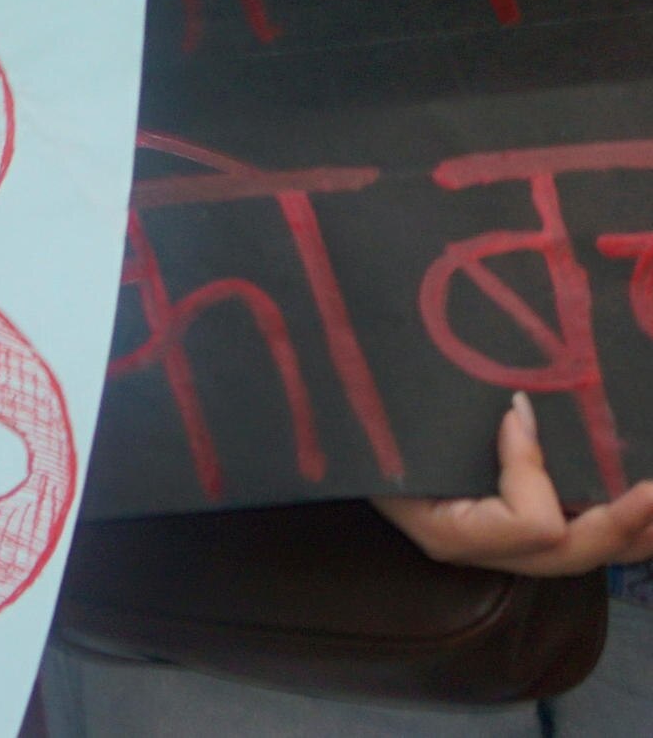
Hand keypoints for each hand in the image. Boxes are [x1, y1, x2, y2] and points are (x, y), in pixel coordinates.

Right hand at [374, 401, 652, 577]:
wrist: (344, 436)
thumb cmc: (360, 425)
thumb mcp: (391, 426)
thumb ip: (446, 418)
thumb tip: (521, 408)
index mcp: (448, 532)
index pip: (530, 526)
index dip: (535, 473)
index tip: (513, 411)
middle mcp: (484, 552)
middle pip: (571, 553)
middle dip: (621, 521)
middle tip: (652, 486)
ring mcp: (506, 549)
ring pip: (589, 557)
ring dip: (635, 533)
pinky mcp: (521, 535)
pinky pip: (585, 543)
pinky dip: (624, 530)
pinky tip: (646, 510)